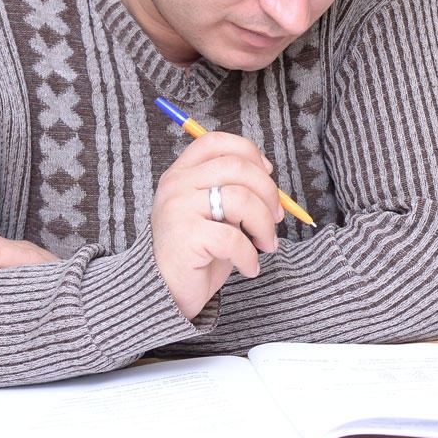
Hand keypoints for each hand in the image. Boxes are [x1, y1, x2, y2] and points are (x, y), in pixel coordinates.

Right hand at [150, 130, 284, 318]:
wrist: (162, 295)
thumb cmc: (194, 253)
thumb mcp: (213, 214)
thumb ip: (233, 192)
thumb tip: (271, 182)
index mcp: (181, 174)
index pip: (217, 142)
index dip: (249, 152)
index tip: (267, 173)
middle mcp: (176, 185)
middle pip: (238, 167)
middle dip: (269, 193)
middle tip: (275, 219)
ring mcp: (178, 208)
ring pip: (241, 198)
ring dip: (264, 225)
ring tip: (265, 244)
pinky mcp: (185, 236)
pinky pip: (234, 237)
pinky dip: (250, 255)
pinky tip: (249, 267)